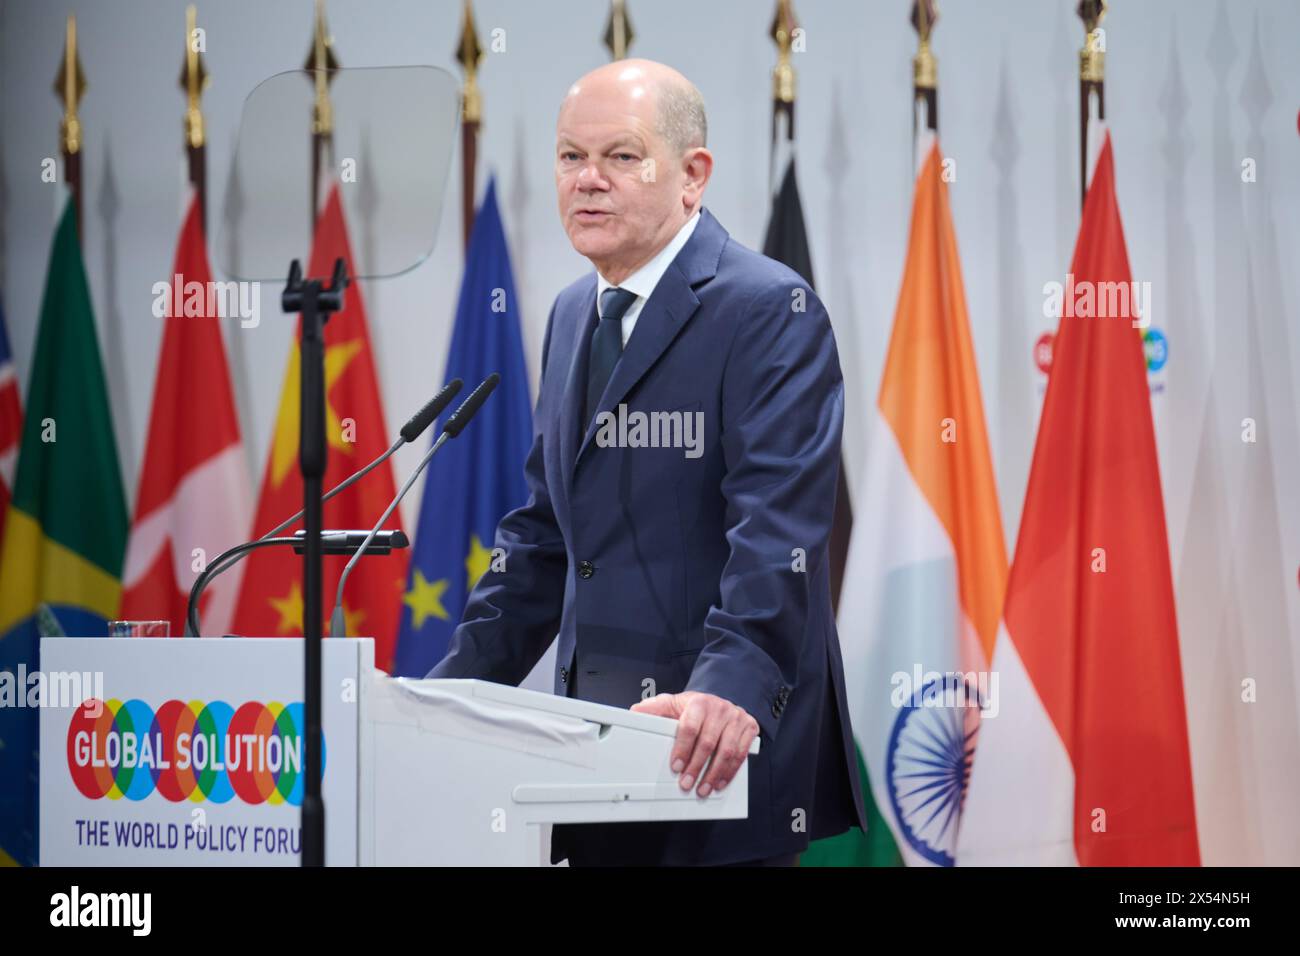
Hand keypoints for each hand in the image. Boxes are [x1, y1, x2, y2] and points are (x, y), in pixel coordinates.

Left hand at [630, 691, 758, 796]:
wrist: (721, 700)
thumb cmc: (695, 707)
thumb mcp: (674, 703)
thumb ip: (655, 708)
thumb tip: (634, 712)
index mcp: (699, 703)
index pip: (690, 727)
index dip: (682, 749)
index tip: (675, 766)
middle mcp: (720, 709)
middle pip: (708, 742)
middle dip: (696, 767)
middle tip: (686, 783)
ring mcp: (737, 718)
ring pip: (727, 751)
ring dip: (714, 774)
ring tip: (703, 788)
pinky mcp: (749, 727)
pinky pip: (741, 753)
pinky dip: (730, 771)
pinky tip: (719, 782)